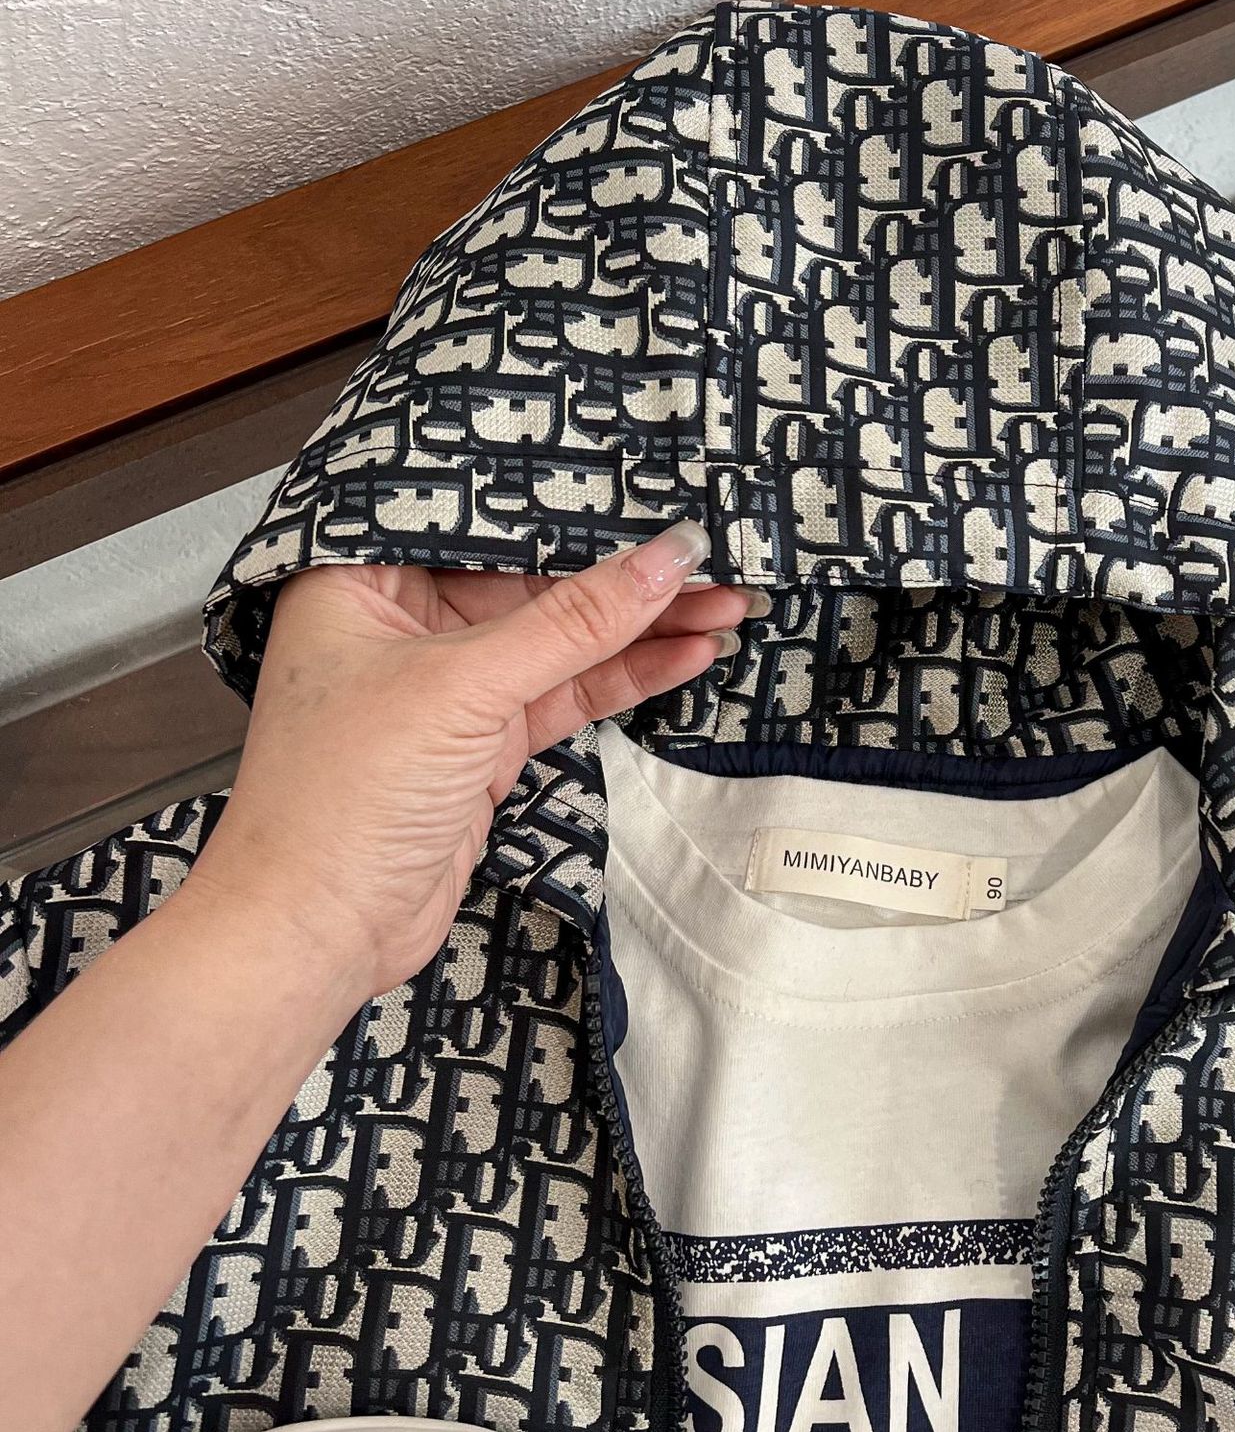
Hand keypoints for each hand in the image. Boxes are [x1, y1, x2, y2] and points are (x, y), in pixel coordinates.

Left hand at [196, 518, 758, 1005]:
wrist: (313, 934)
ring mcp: (447, 687)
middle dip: (624, 575)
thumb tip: (663, 559)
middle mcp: (402, 623)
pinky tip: (684, 654)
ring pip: (561, 640)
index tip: (651, 498)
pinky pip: (566, 693)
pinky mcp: (483, 743)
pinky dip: (624, 677)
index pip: (481, 524)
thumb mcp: (464, 688)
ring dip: (641, 627)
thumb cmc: (339, 798)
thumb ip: (574, 622)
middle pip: (532, 581)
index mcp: (361, 580)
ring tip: (725, 603)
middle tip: (710, 558)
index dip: (569, 509)